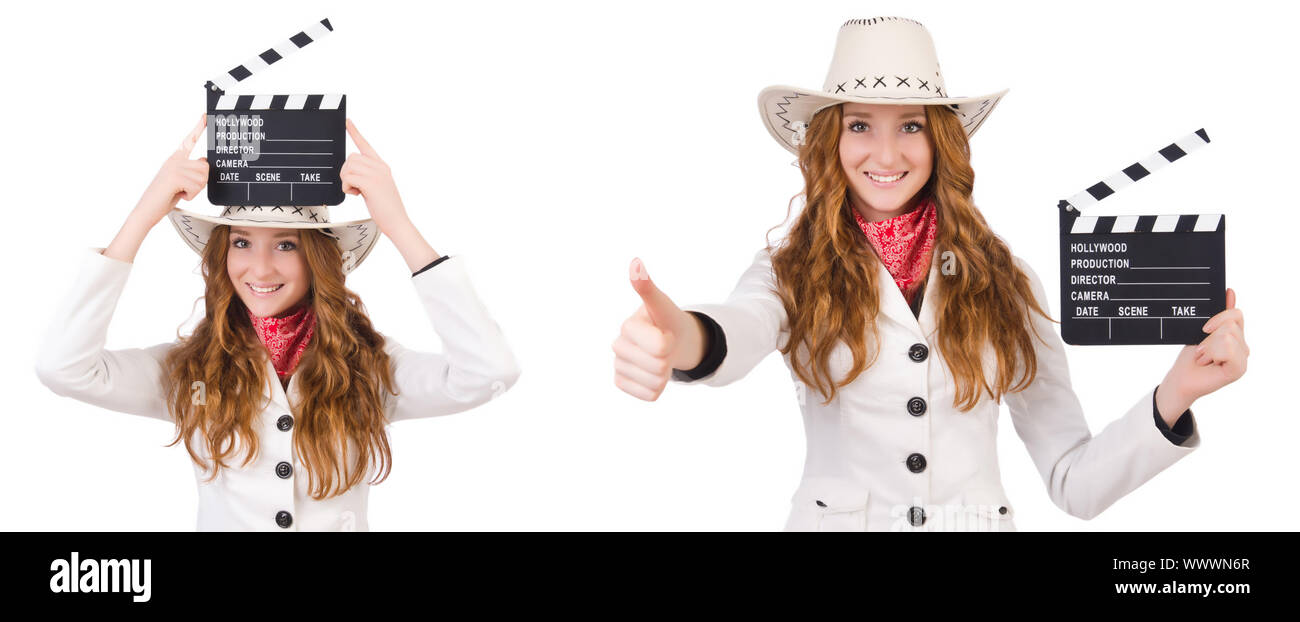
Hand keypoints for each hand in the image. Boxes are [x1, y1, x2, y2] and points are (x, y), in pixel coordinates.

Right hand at [134, 114, 207, 224]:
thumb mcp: (181, 181)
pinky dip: (190, 196)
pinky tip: (178, 194)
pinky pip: (197, 187)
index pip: (190, 140)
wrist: (146, 210)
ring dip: (195, 190)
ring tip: (180, 192)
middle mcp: (175, 159)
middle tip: (185, 189)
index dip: (199, 127)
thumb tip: (203, 161)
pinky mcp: (175, 176)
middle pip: (206, 167)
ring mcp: (174, 166)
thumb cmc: (163, 197)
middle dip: (201, 183)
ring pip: (203, 177)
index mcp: (176, 158)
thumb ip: (191, 170)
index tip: (206, 115)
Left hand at [341, 119, 405, 233]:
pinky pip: (348, 177)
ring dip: (346, 181)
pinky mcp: (371, 182)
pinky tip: (357, 195)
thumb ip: (367, 176)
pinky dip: (347, 188)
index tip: (346, 121)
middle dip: (346, 172)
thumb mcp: (377, 187)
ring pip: (348, 167)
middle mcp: (380, 166)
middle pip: (350, 157)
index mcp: (381, 165)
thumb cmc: (386, 208)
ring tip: (357, 191)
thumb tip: (350, 172)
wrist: (397, 221)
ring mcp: (376, 173)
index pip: (365, 145)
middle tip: (354, 186)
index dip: (355, 132)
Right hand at [612, 258, 706, 400]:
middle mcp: (617, 346)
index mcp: (628, 326)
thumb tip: (635, 263)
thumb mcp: (662, 305)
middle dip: (668, 358)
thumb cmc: (667, 320)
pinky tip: (652, 373)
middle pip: (659, 366)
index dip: (670, 341)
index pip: (661, 347)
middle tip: (665, 346)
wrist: (670, 341)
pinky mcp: (622, 383)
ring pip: (654, 383)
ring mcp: (618, 366)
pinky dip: (658, 388)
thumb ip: (647, 288)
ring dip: (664, 374)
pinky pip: (649, 395)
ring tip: (660, 358)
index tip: (665, 331)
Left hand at [1158, 288, 1248, 415]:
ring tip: (1203, 357)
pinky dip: (1212, 353)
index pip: (1236, 314)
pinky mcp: (1239, 369)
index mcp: (1236, 336)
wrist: (1180, 378)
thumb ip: (1219, 314)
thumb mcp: (1202, 331)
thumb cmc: (1190, 357)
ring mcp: (1243, 358)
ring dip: (1208, 346)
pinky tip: (1208, 363)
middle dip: (1209, 337)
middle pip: (1230, 325)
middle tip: (1201, 351)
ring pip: (1228, 336)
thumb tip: (1230, 291)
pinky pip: (1228, 350)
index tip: (1204, 328)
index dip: (1219, 317)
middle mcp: (1243, 346)